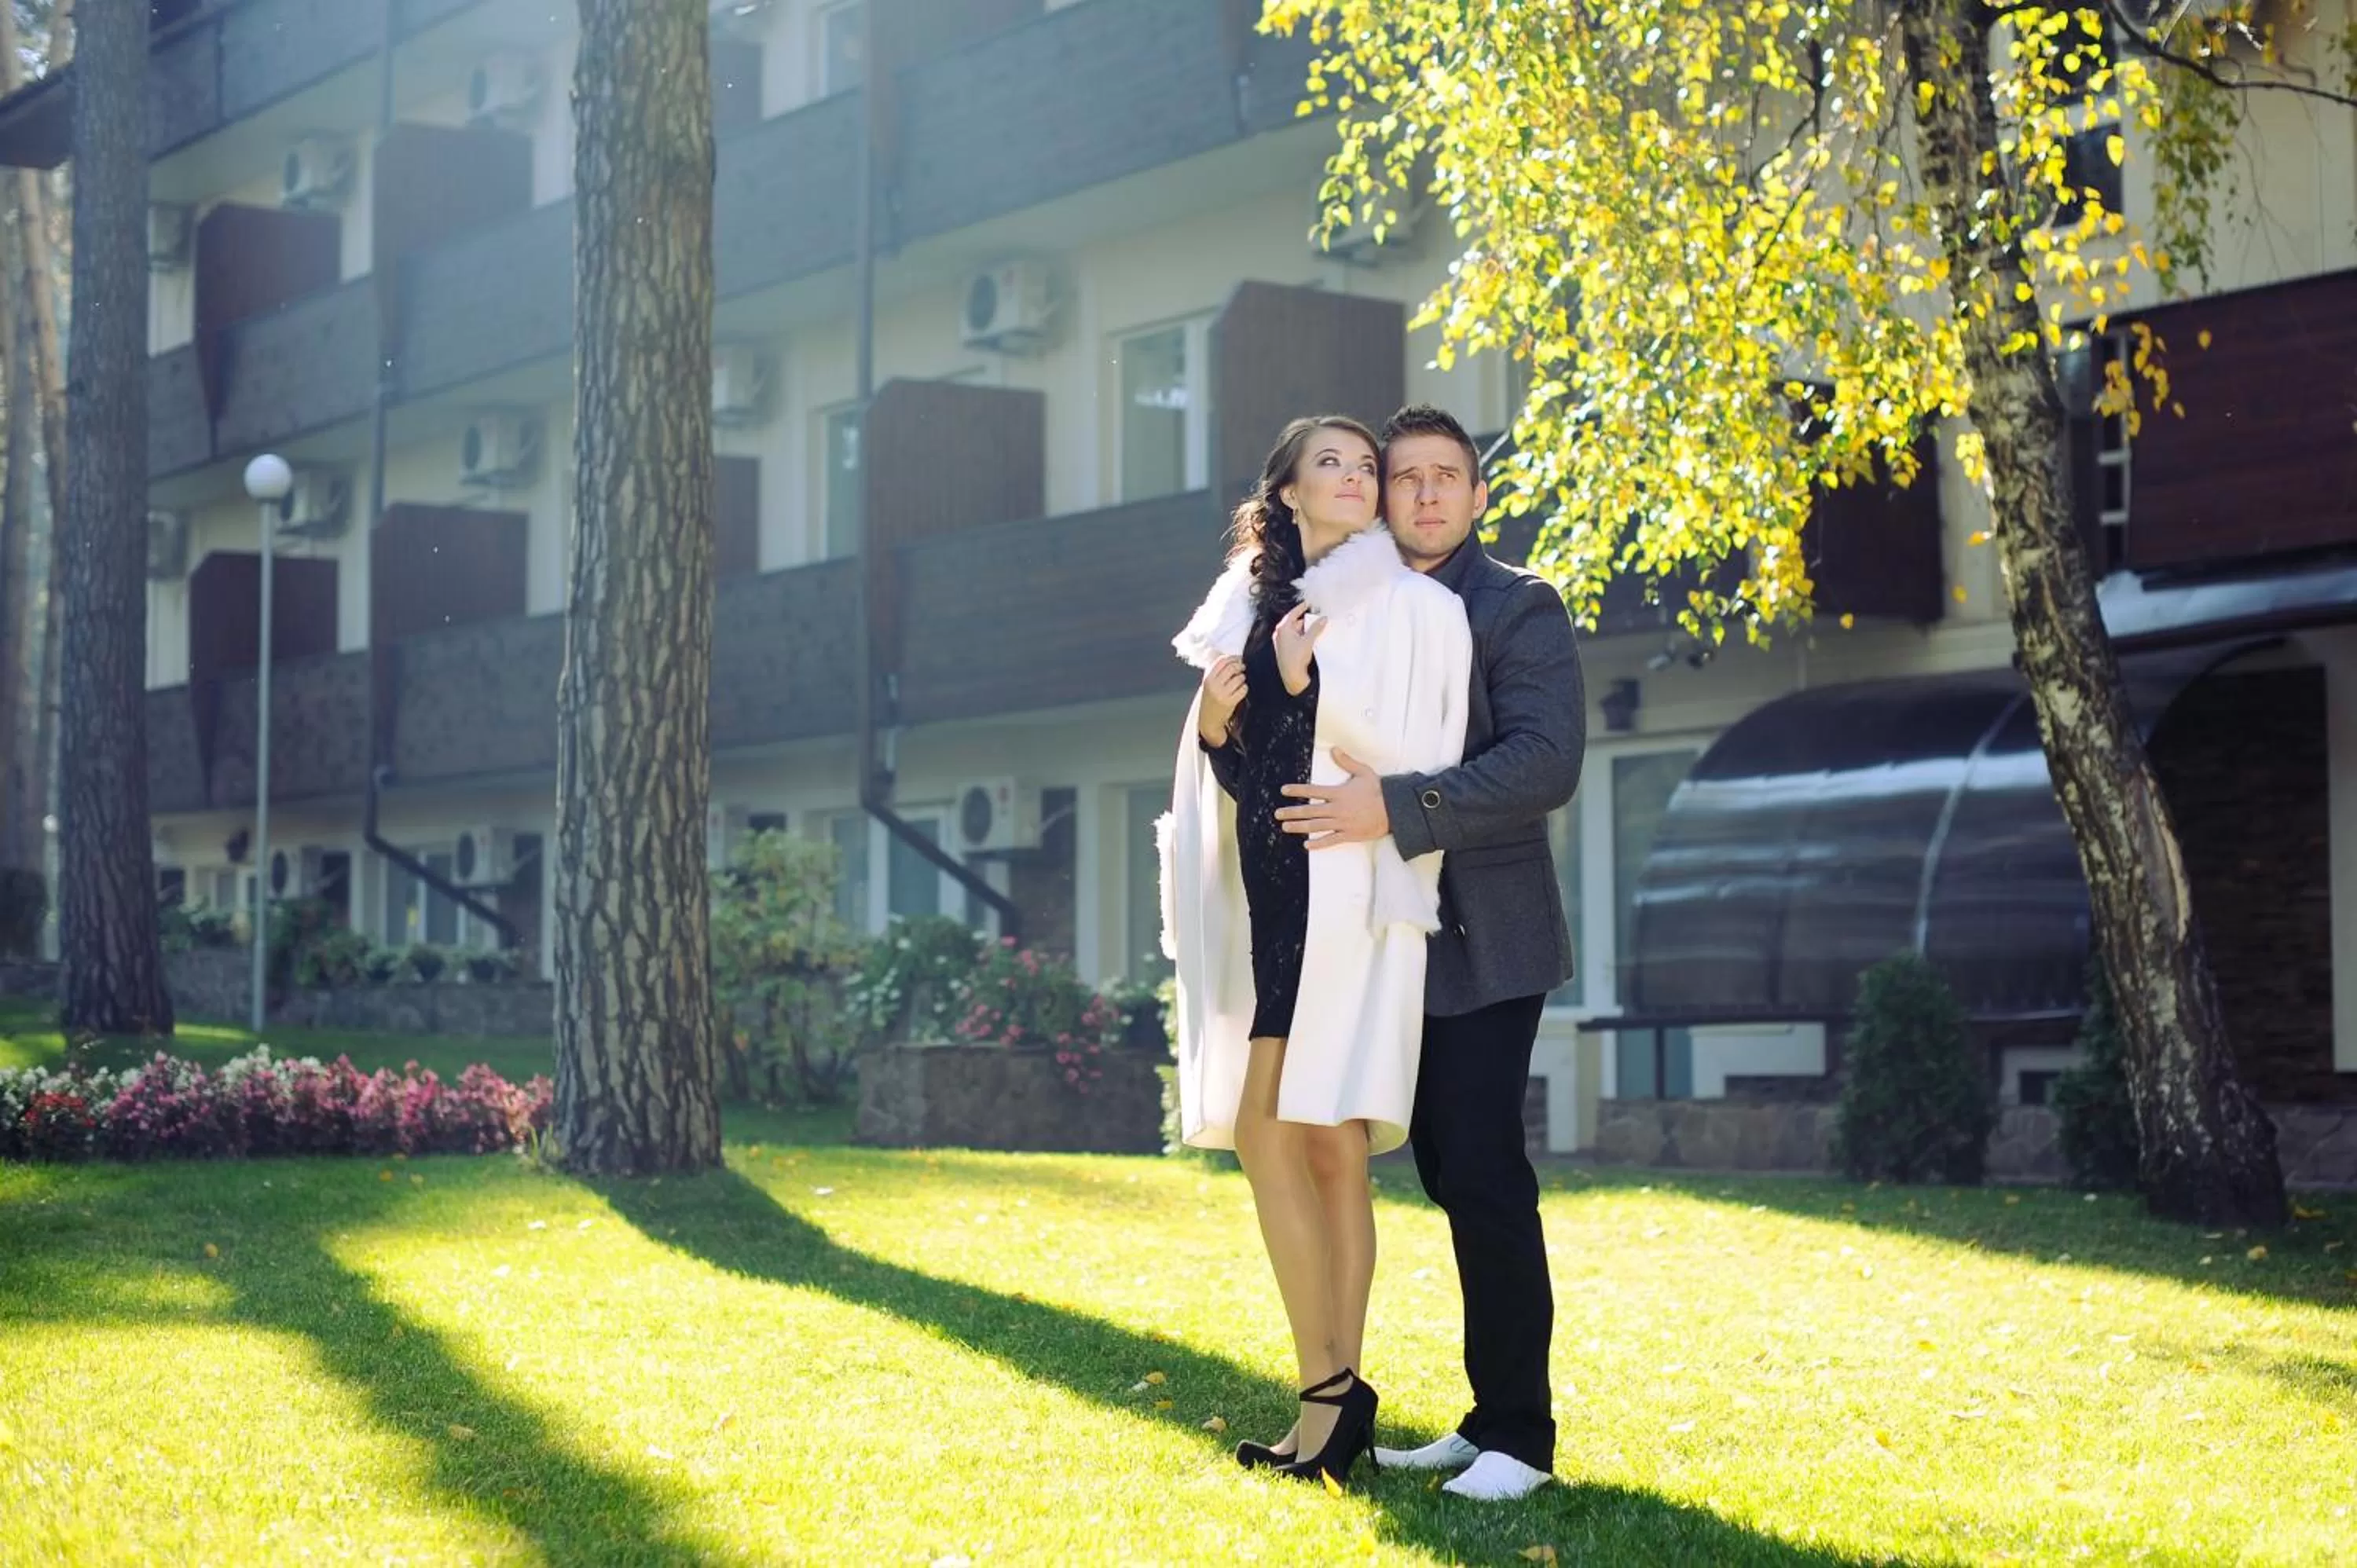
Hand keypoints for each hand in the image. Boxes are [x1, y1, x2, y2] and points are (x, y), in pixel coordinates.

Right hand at [1197, 655, 1245, 745]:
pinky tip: (1241, 691)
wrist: (1208, 721)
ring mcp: (1222, 694)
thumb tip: (1227, 657)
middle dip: (1239, 666)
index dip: (1232, 658)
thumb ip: (1215, 671)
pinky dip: (1244, 688)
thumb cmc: (1209, 700)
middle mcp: (1214, 685)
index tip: (1238, 659)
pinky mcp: (1230, 702)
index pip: (1221, 661)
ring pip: (1239, 678)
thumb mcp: (1208, 685)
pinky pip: (1243, 689)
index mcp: (1207, 679)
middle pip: (1231, 668)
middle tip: (1242, 668)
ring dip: (1242, 678)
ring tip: (1240, 681)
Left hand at [1272, 603, 1323, 695]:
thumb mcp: (1308, 641)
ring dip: (1306, 630)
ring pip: (1296, 631)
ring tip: (1317, 629)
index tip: (1308, 603)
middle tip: (1318, 619)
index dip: (1301, 607)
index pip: (1293, 613)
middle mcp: (1280, 634)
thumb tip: (1322, 619)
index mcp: (1283, 628)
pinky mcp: (1286, 649)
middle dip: (1307, 621)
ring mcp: (1282, 642)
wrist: (1292, 677)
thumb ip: (1316, 628)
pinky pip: (1296, 638)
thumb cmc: (1295, 659)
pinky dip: (1303, 637)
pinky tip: (1312, 639)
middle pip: (1295, 622)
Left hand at [1276, 749, 1390, 847]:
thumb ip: (1347, 761)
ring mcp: (1342, 823)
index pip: (1313, 791)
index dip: (1297, 790)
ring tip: (1285, 827)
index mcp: (1339, 793)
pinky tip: (1306, 845)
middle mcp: (1337, 809)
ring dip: (1299, 827)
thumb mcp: (1363, 772)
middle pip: (1310, 811)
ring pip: (1316, 826)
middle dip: (1292, 812)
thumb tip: (1334, 749)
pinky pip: (1330, 840)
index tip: (1284, 791)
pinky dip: (1318, 843)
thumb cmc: (1379, 790)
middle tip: (1277, 814)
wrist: (1395, 810)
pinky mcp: (1349, 834)